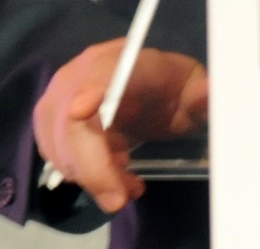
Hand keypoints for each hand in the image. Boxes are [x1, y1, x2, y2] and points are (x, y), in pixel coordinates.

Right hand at [32, 39, 210, 215]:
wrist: (155, 89)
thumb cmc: (175, 89)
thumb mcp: (195, 92)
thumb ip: (201, 95)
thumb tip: (208, 93)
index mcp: (123, 60)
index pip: (100, 72)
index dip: (89, 90)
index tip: (81, 111)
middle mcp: (82, 72)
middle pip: (69, 120)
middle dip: (92, 166)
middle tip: (119, 199)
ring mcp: (61, 97)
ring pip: (60, 144)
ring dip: (92, 176)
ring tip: (129, 184)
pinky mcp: (52, 122)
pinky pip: (58, 155)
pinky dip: (85, 175)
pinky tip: (114, 176)